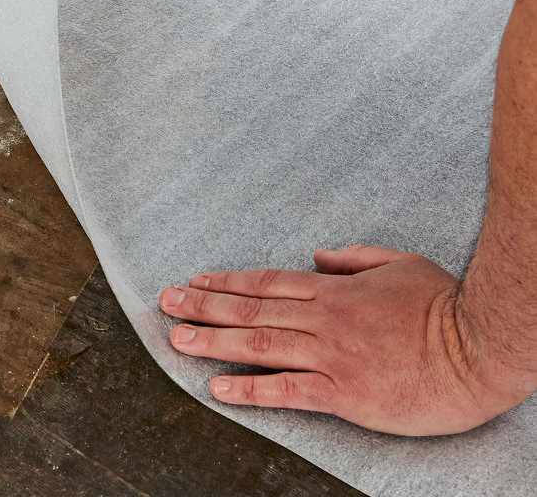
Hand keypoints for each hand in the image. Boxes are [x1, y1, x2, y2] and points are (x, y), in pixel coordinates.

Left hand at [157, 245, 530, 435]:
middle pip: (252, 309)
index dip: (226, 282)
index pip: (267, 283)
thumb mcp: (400, 264)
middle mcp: (325, 320)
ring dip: (213, 341)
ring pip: (260, 344)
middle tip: (166, 302)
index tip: (195, 281)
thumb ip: (355, 258)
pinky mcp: (346, 392)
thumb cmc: (447, 307)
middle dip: (204, 305)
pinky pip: (289, 390)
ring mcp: (333, 356)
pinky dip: (251, 389)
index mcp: (336, 291)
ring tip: (177, 339)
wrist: (481, 348)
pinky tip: (220, 389)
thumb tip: (319, 255)